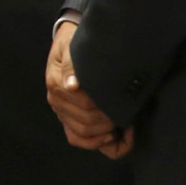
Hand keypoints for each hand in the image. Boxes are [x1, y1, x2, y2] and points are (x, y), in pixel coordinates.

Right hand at [45, 22, 132, 158]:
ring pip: (83, 135)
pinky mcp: (67, 118)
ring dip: (105, 133)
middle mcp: (57, 102)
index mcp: (57, 84)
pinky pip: (78, 139)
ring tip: (123, 123)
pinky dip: (96, 143)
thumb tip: (72, 86)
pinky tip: (113, 136)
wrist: (68, 41)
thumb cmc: (75, 43)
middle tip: (128, 112)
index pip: (85, 106)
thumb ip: (71, 64)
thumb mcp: (72, 46)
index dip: (107, 108)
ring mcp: (61, 112)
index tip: (125, 103)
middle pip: (85, 123)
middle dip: (110, 121)